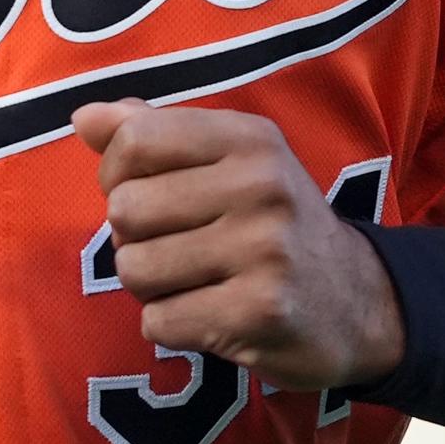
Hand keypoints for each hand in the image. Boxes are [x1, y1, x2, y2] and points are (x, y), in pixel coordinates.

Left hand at [69, 102, 405, 393]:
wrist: (360, 305)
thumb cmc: (273, 227)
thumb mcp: (230, 163)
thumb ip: (155, 134)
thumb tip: (84, 116)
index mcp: (250, 138)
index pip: (133, 139)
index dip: (116, 174)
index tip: (144, 193)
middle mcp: (262, 185)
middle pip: (125, 209)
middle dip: (135, 239)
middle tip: (180, 249)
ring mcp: (265, 249)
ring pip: (135, 269)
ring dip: (151, 287)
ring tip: (197, 282)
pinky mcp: (260, 311)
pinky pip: (159, 321)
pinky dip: (171, 326)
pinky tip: (211, 316)